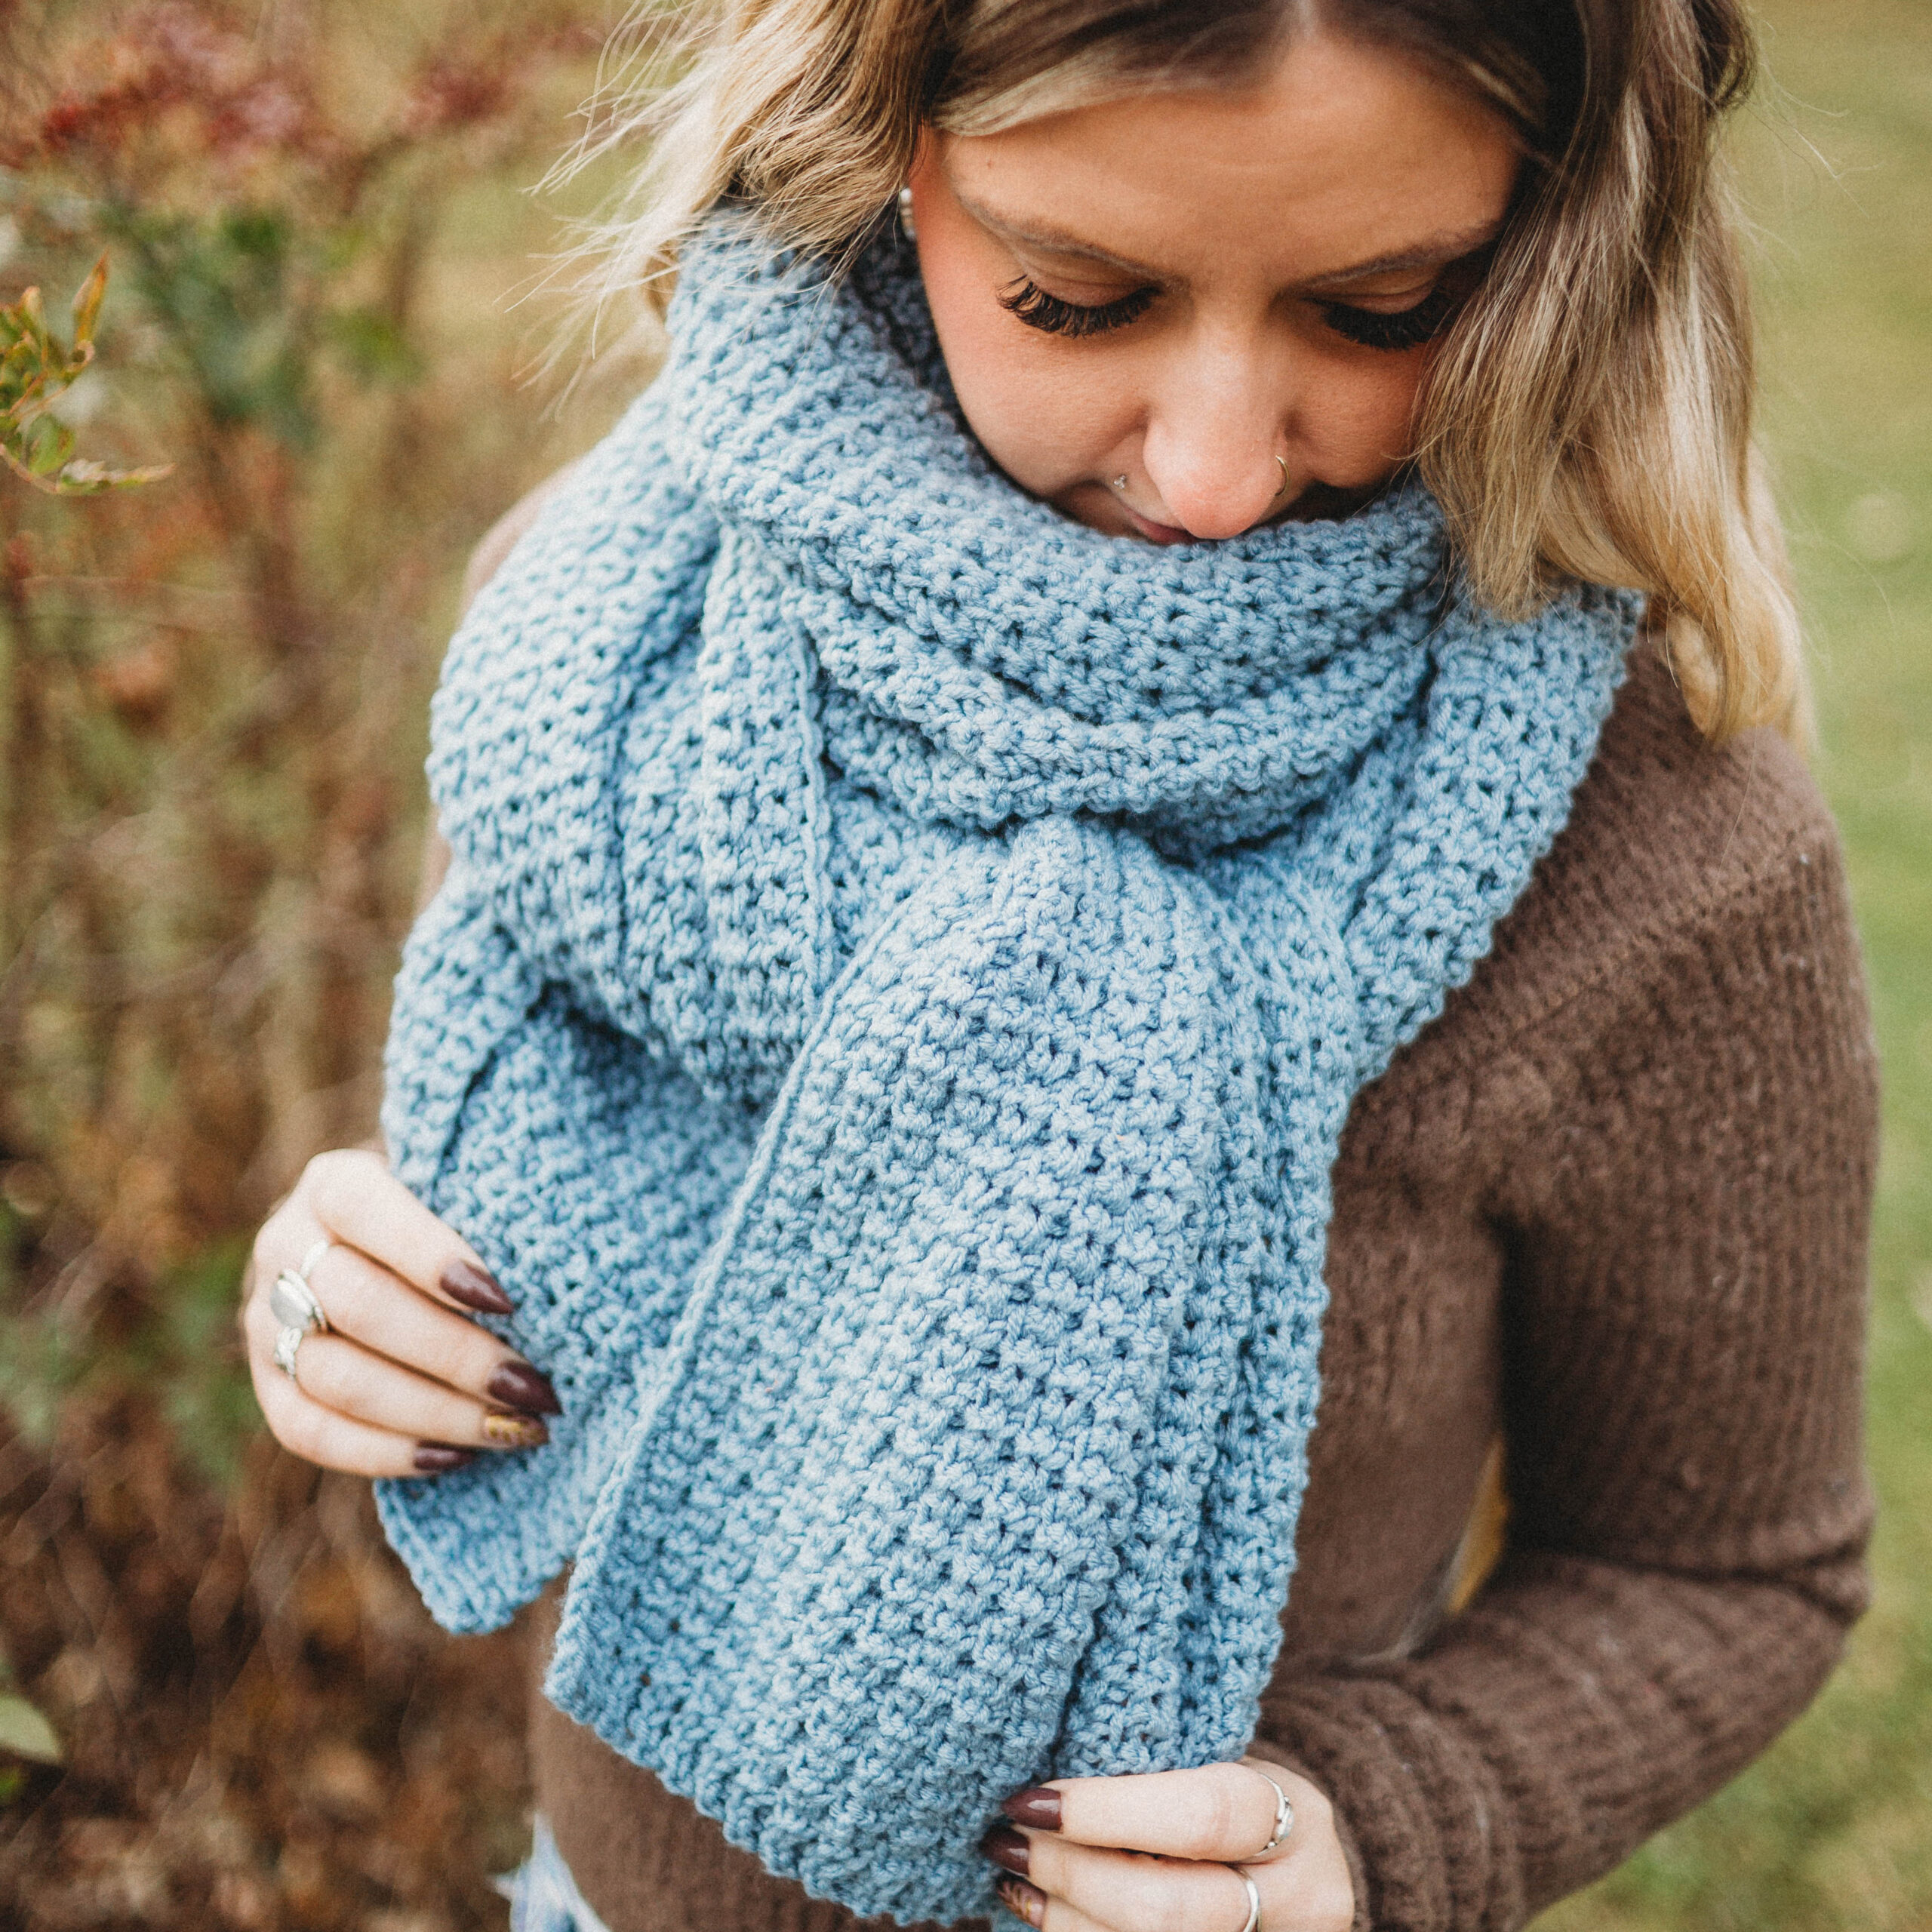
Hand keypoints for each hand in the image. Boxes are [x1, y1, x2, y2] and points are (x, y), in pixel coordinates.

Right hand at [241, 1148, 558, 1476]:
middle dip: (456, 1355)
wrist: (380, 1242)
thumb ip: (485, 1204)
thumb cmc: (449, 1206)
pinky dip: (385, 1453)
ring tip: (515, 1428)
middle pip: (361, 1307)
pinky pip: (310, 1433)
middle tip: (533, 1386)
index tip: (505, 1300)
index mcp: (332, 1182)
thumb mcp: (460, 1181)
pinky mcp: (268, 1385)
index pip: (365, 1211)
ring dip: (436, 1413)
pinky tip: (457, 1456)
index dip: (431, 1256)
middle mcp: (283, 1245)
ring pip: (340, 1379)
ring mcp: (264, 1320)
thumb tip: (555, 1260)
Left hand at [984, 1758, 1352, 1931]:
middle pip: (1169, 1908)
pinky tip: (1038, 1908)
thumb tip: (1044, 1772)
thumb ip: (1158, 1765)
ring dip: (1062, 1916)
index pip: (1202, 1818)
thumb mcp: (1223, 1761)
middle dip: (1073, 1874)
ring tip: (1011, 1872)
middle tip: (1008, 1837)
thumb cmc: (1240, 1793)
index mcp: (1296, 1821)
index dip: (1107, 1813)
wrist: (1298, 1864)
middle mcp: (1296, 1902)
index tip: (1034, 1799)